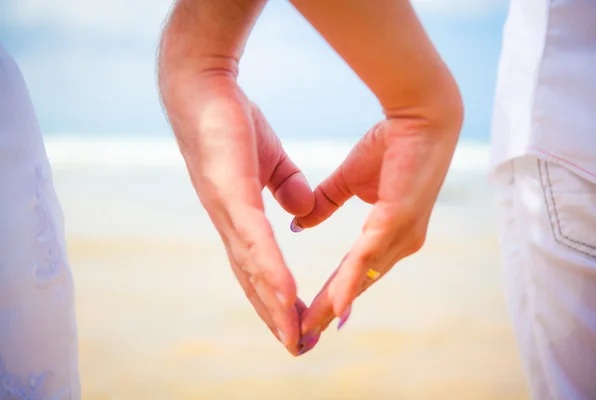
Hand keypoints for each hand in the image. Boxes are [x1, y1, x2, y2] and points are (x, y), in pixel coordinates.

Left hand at [163, 72, 314, 354]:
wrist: (201, 85)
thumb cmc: (232, 120)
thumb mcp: (269, 158)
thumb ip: (286, 185)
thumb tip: (304, 209)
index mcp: (238, 216)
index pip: (257, 265)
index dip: (274, 297)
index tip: (296, 322)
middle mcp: (229, 221)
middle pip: (252, 277)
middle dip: (273, 315)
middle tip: (295, 347)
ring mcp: (226, 209)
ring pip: (252, 266)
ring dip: (272, 304)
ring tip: (292, 334)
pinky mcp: (227, 190)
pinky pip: (251, 236)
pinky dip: (267, 268)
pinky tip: (283, 294)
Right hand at [295, 105, 461, 341]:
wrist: (417, 114)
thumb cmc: (390, 144)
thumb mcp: (348, 180)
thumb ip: (325, 203)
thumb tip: (299, 223)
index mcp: (388, 234)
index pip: (353, 272)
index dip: (329, 294)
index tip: (305, 314)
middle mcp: (398, 241)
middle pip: (357, 285)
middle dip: (327, 312)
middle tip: (302, 336)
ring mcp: (400, 233)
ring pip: (361, 278)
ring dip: (334, 305)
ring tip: (310, 328)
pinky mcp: (398, 219)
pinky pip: (369, 256)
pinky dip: (352, 281)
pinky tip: (337, 304)